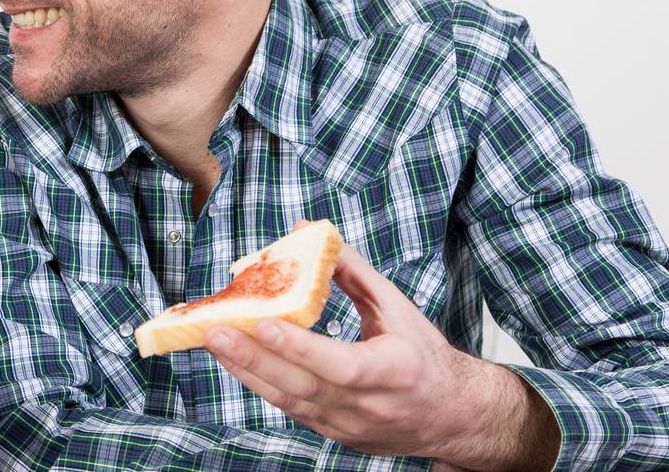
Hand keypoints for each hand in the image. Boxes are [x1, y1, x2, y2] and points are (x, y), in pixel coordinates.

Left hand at [203, 245, 550, 468]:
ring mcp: (350, 427)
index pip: (341, 365)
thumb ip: (353, 272)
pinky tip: (238, 360)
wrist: (454, 418)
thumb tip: (308, 233)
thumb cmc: (425, 357)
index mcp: (395, 371)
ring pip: (290, 402)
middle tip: (214, 330)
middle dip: (253, 358)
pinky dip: (262, 383)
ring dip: (247, 371)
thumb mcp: (398, 309)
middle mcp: (371, 406)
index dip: (301, 348)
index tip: (265, 324)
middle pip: (303, 386)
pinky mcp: (336, 435)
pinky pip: (292, 409)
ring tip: (214, 341)